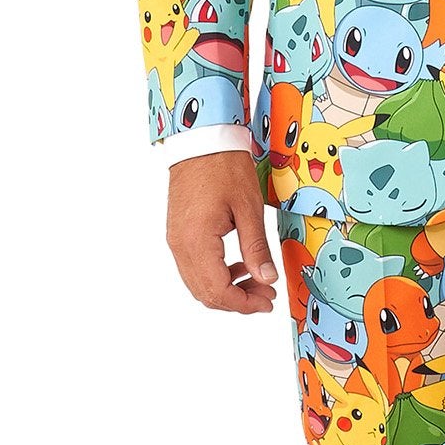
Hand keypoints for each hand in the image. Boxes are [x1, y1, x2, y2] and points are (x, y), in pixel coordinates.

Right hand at [166, 150, 279, 313]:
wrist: (201, 140)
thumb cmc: (224, 167)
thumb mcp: (248, 208)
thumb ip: (256, 248)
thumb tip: (267, 279)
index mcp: (197, 242)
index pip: (218, 291)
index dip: (245, 304)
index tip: (268, 301)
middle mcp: (180, 246)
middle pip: (206, 294)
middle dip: (238, 300)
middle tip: (267, 293)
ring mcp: (176, 240)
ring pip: (198, 284)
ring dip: (227, 289)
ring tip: (257, 280)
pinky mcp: (178, 233)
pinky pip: (194, 267)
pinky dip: (216, 275)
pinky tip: (237, 265)